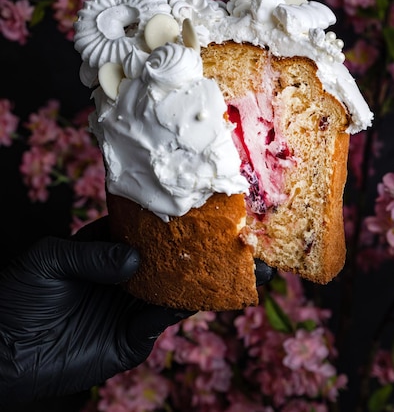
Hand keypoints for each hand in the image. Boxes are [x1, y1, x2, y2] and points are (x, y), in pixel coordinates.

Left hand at [0, 232, 190, 408]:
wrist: (3, 350)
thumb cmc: (19, 296)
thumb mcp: (50, 260)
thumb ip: (91, 255)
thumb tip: (134, 259)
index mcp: (100, 253)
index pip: (133, 232)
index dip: (154, 221)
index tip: (176, 209)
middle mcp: (118, 279)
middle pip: (156, 262)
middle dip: (178, 250)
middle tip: (203, 235)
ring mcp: (125, 310)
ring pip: (164, 292)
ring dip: (184, 280)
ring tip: (207, 264)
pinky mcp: (128, 341)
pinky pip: (155, 324)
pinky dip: (173, 311)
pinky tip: (186, 297)